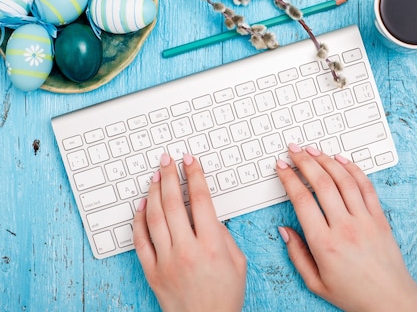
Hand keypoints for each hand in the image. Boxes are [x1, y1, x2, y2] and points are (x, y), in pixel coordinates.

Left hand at [133, 153, 246, 311]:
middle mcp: (187, 249)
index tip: (190, 161)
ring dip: (154, 192)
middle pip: (174, 203)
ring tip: (155, 176)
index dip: (195, 175)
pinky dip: (139, 219)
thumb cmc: (225, 295)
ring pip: (154, 217)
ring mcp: (166, 260)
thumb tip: (208, 214)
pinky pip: (140, 240)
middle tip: (168, 160)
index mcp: (212, 245)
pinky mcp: (152, 271)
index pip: (201, 200)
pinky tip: (142, 205)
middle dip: (170, 176)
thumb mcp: (237, 261)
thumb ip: (223, 234)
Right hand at [276, 144, 416, 311]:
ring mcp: (365, 220)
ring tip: (313, 150)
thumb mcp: (315, 282)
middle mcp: (345, 227)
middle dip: (305, 161)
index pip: (302, 200)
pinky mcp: (379, 218)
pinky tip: (342, 160)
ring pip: (344, 180)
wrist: (390, 300)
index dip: (289, 178)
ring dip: (327, 160)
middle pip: (322, 183)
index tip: (282, 167)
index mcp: (324, 244)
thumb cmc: (353, 294)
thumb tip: (284, 230)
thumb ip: (296, 254)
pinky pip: (366, 186)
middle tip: (294, 149)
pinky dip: (354, 169)